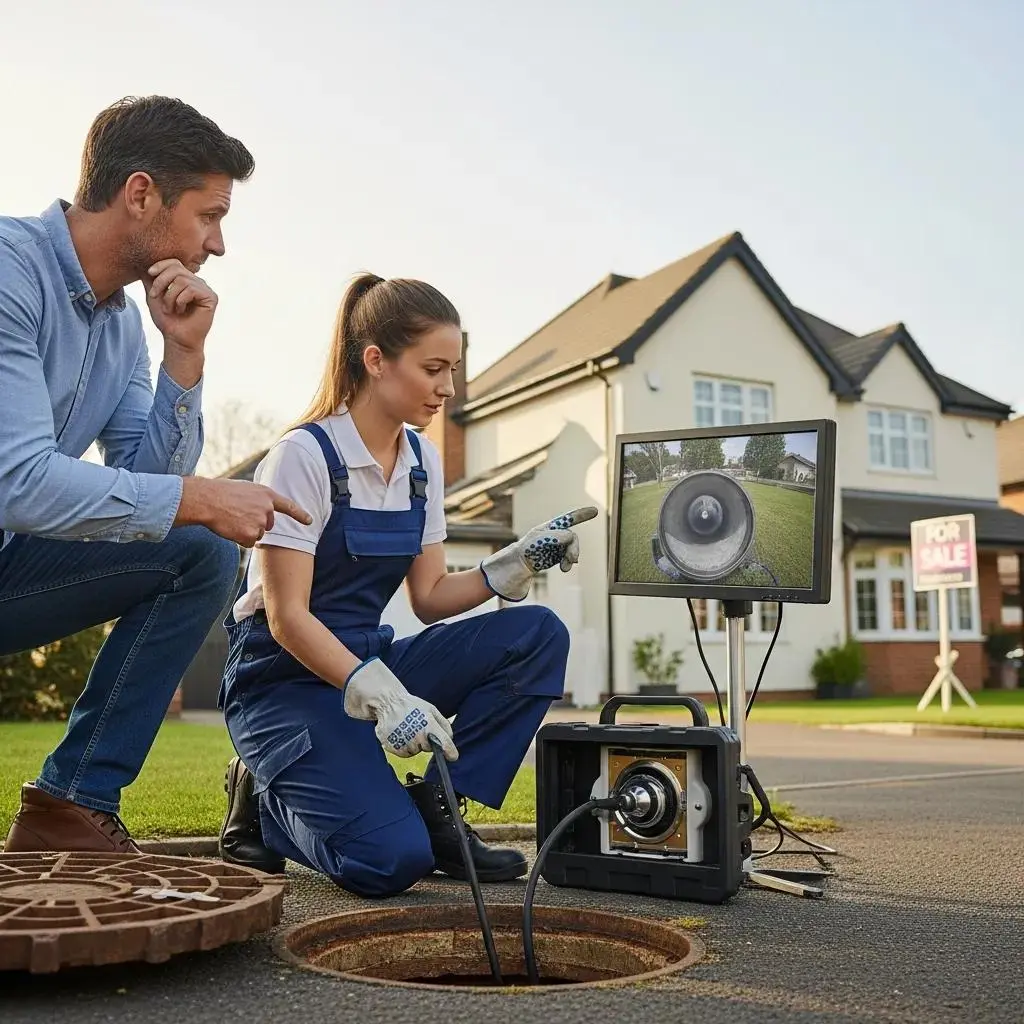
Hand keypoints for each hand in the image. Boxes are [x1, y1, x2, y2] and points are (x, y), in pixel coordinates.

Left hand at [145, 259, 217, 351]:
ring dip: (169, 296)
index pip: (175, 263)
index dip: (161, 265)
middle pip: (177, 268)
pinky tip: (180, 311)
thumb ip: (151, 279)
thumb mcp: (154, 296)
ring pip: (182, 280)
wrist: (176, 339)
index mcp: (186, 280)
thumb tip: (143, 263)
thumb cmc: (167, 320)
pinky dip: (180, 301)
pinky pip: (191, 290)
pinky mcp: (211, 298)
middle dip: (161, 281)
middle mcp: (197, 282)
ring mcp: (205, 289)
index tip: (149, 274)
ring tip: (169, 309)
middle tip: (154, 296)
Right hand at [175, 477, 312, 547]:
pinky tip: (230, 527)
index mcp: (267, 494)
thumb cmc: (221, 492)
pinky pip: (248, 543)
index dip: (300, 514)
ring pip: (257, 535)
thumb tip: (264, 510)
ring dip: (245, 531)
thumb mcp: (246, 489)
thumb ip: (258, 499)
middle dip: (255, 523)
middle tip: (237, 515)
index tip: (310, 521)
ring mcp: (260, 522)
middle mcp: (267, 508)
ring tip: (231, 518)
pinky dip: (239, 539)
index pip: (288, 506)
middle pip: (267, 525)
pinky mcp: (251, 534)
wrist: (207, 499)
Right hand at [342, 658, 457, 760]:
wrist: (388, 703)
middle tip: (419, 728)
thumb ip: (444, 724)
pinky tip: (400, 734)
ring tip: (407, 729)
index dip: (450, 752)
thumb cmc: (411, 706)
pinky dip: (403, 746)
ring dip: (414, 744)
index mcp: (429, 725)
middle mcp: (417, 736)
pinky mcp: (393, 748)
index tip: (453, 756)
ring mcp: (404, 743)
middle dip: (427, 741)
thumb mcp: (431, 710)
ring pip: (415, 751)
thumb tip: (450, 738)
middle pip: (429, 748)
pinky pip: (404, 753)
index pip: (444, 743)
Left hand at [480, 506, 597, 600]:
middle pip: (572, 538)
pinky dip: (568, 563)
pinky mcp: (554, 558)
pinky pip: (567, 559)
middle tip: (573, 559)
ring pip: (572, 549)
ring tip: (565, 567)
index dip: (582, 515)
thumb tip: (571, 536)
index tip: (595, 511)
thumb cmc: (523, 551)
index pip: (568, 519)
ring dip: (571, 557)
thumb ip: (555, 536)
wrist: (513, 569)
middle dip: (575, 548)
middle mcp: (553, 536)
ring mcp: (554, 547)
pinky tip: (564, 568)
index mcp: (548, 528)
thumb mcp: (538, 541)